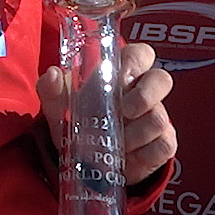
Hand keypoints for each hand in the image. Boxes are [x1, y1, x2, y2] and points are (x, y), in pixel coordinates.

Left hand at [37, 41, 175, 187]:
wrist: (87, 161)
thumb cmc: (77, 121)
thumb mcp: (58, 106)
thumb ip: (51, 88)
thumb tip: (53, 74)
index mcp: (121, 73)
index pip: (141, 54)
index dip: (136, 61)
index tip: (121, 77)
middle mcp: (144, 91)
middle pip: (162, 80)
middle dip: (145, 96)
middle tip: (124, 111)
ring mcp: (156, 116)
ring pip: (159, 117)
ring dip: (135, 133)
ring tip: (116, 142)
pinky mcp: (164, 143)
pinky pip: (164, 145)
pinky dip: (144, 153)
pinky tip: (127, 156)